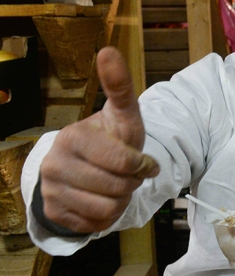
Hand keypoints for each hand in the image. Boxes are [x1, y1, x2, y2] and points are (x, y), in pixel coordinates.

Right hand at [39, 46, 158, 233]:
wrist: (83, 166)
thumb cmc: (110, 138)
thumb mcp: (122, 113)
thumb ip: (119, 85)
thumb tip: (108, 49)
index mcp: (73, 137)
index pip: (123, 162)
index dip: (140, 166)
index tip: (143, 162)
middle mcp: (55, 163)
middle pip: (117, 188)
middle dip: (131, 184)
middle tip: (128, 175)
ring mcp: (51, 189)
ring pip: (107, 209)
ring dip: (121, 201)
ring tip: (115, 186)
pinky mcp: (54, 212)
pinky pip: (95, 225)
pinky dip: (107, 217)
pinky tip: (101, 200)